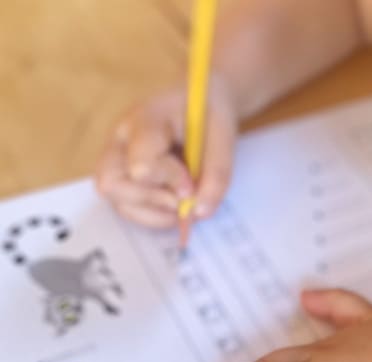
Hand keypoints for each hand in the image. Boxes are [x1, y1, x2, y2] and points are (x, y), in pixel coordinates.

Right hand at [95, 74, 237, 227]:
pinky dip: (150, 215)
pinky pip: (124, 206)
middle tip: (183, 201)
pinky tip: (171, 207)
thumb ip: (216, 173)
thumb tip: (200, 212)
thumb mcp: (224, 135)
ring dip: (152, 213)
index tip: (192, 184)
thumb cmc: (209, 112)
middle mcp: (121, 137)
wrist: (200, 99)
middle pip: (112, 184)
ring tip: (181, 206)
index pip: (142, 163)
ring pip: (116, 201)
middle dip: (152, 202)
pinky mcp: (121, 174)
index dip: (170, 182)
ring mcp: (116, 157)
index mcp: (146, 118)